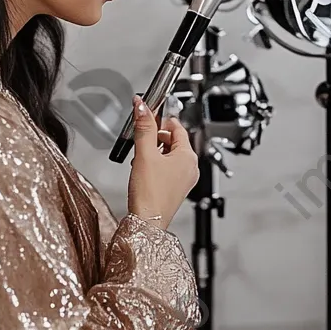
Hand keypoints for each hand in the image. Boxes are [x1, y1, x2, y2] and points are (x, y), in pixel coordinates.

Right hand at [127, 95, 198, 229]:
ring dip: (154, 151)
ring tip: (140, 157)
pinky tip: (143, 169)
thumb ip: (144, 127)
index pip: (177, 127)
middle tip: (141, 139)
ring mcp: (184, 179)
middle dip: (156, 137)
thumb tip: (142, 107)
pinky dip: (156, 164)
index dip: (161, 120)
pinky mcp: (176, 188)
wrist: (147, 222)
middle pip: (174, 140)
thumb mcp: (144, 154)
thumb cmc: (150, 194)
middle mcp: (190, 167)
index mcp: (188, 156)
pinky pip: (168, 168)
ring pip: (170, 155)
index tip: (148, 116)